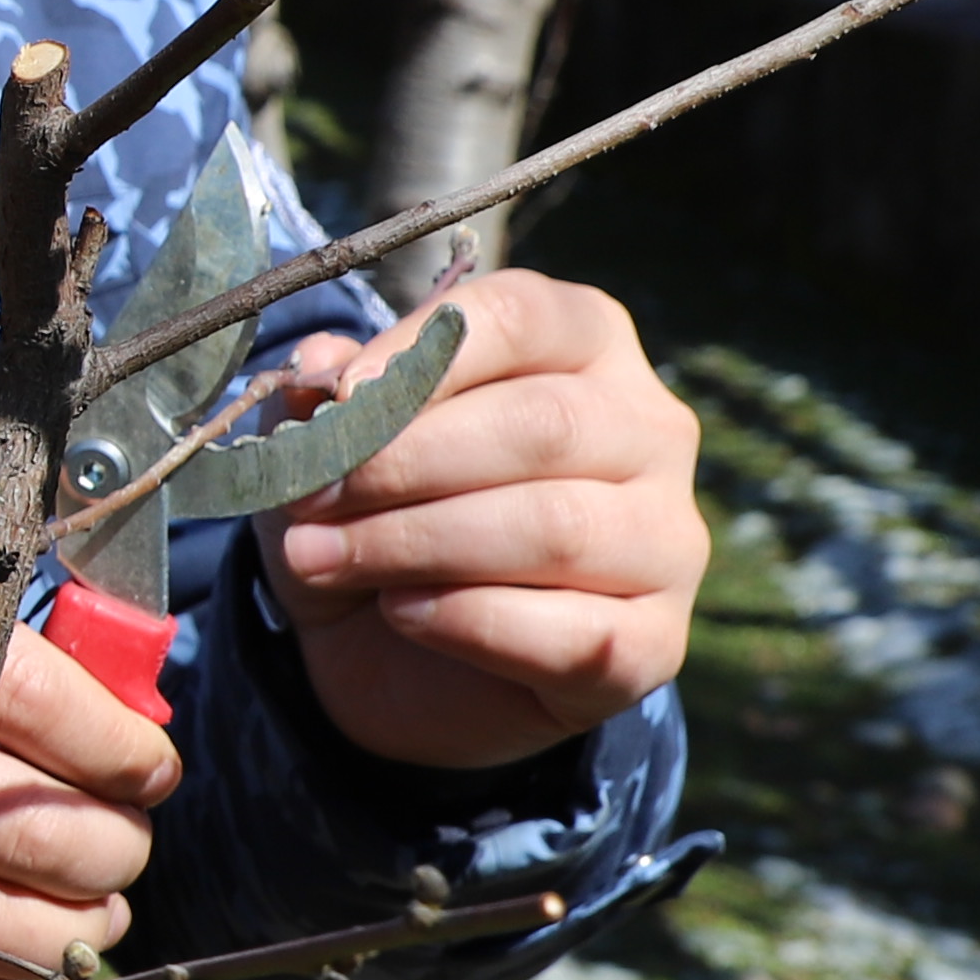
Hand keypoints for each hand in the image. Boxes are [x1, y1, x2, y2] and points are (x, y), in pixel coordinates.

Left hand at [255, 268, 707, 769]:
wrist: (400, 661)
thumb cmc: (381, 518)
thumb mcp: (332, 453)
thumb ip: (329, 402)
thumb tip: (318, 364)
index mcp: (585, 345)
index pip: (521, 318)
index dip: (418, 354)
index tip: (335, 398)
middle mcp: (650, 430)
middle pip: (542, 424)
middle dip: (406, 462)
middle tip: (312, 498)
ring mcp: (667, 538)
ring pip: (557, 526)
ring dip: (417, 543)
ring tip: (321, 559)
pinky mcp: (656, 641)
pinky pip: (573, 631)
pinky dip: (466, 621)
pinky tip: (401, 612)